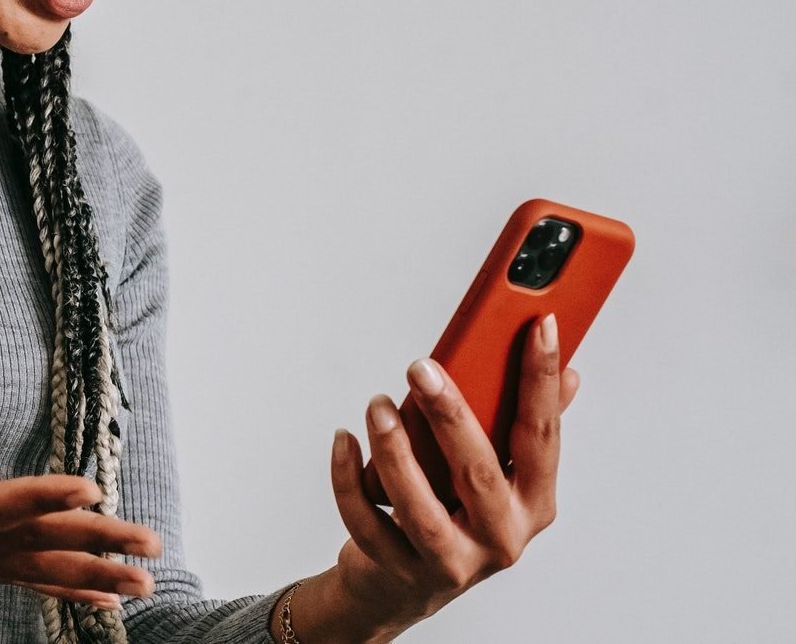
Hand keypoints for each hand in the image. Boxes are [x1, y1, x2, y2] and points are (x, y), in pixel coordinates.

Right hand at [0, 394, 162, 639]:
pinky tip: (99, 595)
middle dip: (91, 539)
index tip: (88, 490)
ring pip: (30, 562)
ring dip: (89, 569)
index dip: (37, 497)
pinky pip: (15, 574)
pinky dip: (59, 583)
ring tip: (146, 580)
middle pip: (26, 537)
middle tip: (150, 545)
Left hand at [326, 314, 580, 628]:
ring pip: (421, 510)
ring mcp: (452, 562)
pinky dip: (349, 481)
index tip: (538, 326)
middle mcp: (500, 537)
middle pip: (479, 475)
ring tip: (377, 406)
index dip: (541, 380)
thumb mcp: (499, 472)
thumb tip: (568, 373)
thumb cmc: (455, 514)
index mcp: (533, 504)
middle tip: (421, 369)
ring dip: (395, 452)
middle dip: (450, 417)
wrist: (401, 586)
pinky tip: (344, 440)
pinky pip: (368, 524)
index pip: (542, 436)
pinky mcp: (400, 572)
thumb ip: (528, 425)